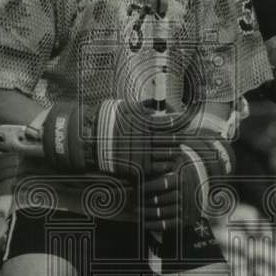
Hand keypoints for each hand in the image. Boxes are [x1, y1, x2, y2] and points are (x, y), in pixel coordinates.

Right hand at [41, 99, 182, 178]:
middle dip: (180, 139)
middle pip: (174, 139)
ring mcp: (144, 153)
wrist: (90, 141)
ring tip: (176, 152)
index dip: (181, 123)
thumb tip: (161, 107)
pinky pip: (159, 168)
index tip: (185, 123)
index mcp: (145, 122)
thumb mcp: (127, 108)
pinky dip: (165, 167)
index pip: (172, 122)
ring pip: (169, 155)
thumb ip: (146, 108)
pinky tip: (167, 165)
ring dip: (174, 153)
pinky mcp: (139, 167)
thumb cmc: (108, 122)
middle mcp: (147, 138)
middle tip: (183, 139)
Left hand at [141, 134, 233, 239]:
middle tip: (131, 201)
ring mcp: (186, 208)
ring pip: (162, 213)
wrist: (203, 182)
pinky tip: (143, 223)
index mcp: (182, 179)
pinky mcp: (186, 220)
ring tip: (134, 211)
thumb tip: (143, 162)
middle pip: (161, 199)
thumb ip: (162, 161)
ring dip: (146, 213)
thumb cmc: (182, 169)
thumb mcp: (176, 161)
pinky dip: (153, 225)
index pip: (163, 184)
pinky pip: (167, 225)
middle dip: (144, 201)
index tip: (137, 187)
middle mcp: (185, 194)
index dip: (148, 186)